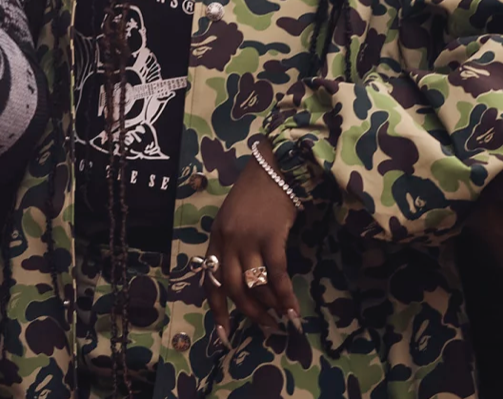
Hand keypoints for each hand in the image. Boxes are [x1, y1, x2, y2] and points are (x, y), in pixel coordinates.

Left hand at [207, 153, 302, 346]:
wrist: (274, 168)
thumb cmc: (256, 195)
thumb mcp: (234, 219)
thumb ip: (233, 246)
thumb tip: (245, 281)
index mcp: (215, 238)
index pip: (209, 279)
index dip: (217, 309)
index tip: (224, 334)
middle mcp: (227, 241)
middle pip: (230, 286)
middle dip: (247, 312)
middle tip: (265, 327)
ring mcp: (247, 238)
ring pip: (252, 283)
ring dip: (268, 306)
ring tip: (282, 319)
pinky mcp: (270, 236)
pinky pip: (276, 274)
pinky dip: (284, 294)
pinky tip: (293, 308)